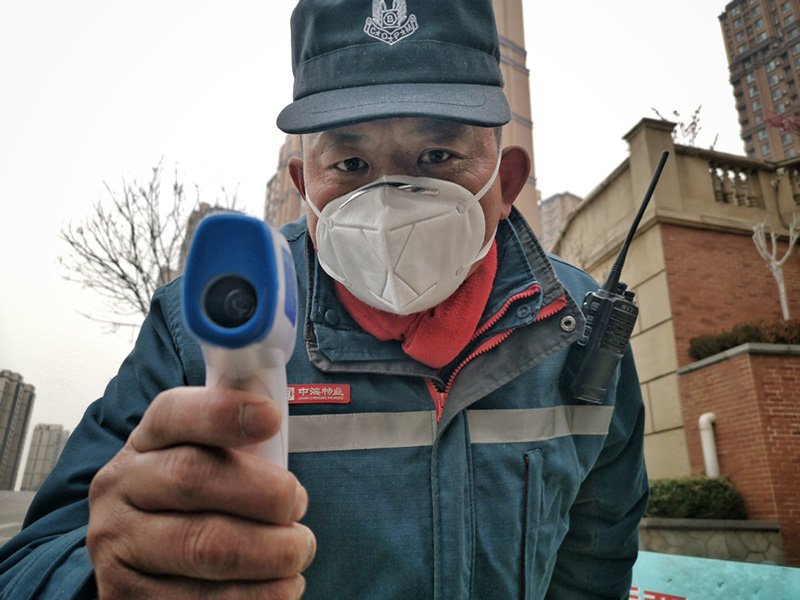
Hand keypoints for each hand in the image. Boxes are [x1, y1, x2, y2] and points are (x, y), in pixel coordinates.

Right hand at [87, 386, 315, 598]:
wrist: (146, 569)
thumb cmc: (196, 501)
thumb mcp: (205, 458)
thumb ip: (232, 430)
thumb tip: (267, 401)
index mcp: (142, 445)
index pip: (172, 414)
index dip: (222, 411)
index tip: (272, 418)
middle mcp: (119, 491)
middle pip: (194, 477)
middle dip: (265, 492)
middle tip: (299, 506)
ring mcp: (118, 549)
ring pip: (204, 546)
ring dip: (271, 551)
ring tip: (299, 550)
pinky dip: (258, 596)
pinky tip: (282, 587)